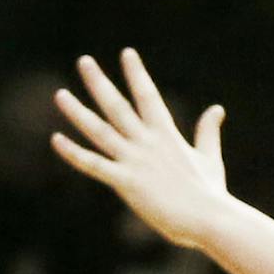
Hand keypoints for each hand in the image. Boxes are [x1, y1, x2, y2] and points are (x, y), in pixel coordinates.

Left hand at [50, 49, 231, 249]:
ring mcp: (135, 161)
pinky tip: (56, 139)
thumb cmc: (211, 193)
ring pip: (100, 131)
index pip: (149, 96)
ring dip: (78, 112)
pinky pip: (94, 165)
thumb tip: (217, 109)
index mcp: (167, 136)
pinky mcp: (126, 182)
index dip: (137, 74)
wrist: (211, 220)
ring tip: (60, 95)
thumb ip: (208, 132)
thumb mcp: (210, 158)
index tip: (127, 53)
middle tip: (84, 61)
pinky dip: (74, 153)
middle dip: (100, 83)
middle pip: (118, 106)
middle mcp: (148, 143)